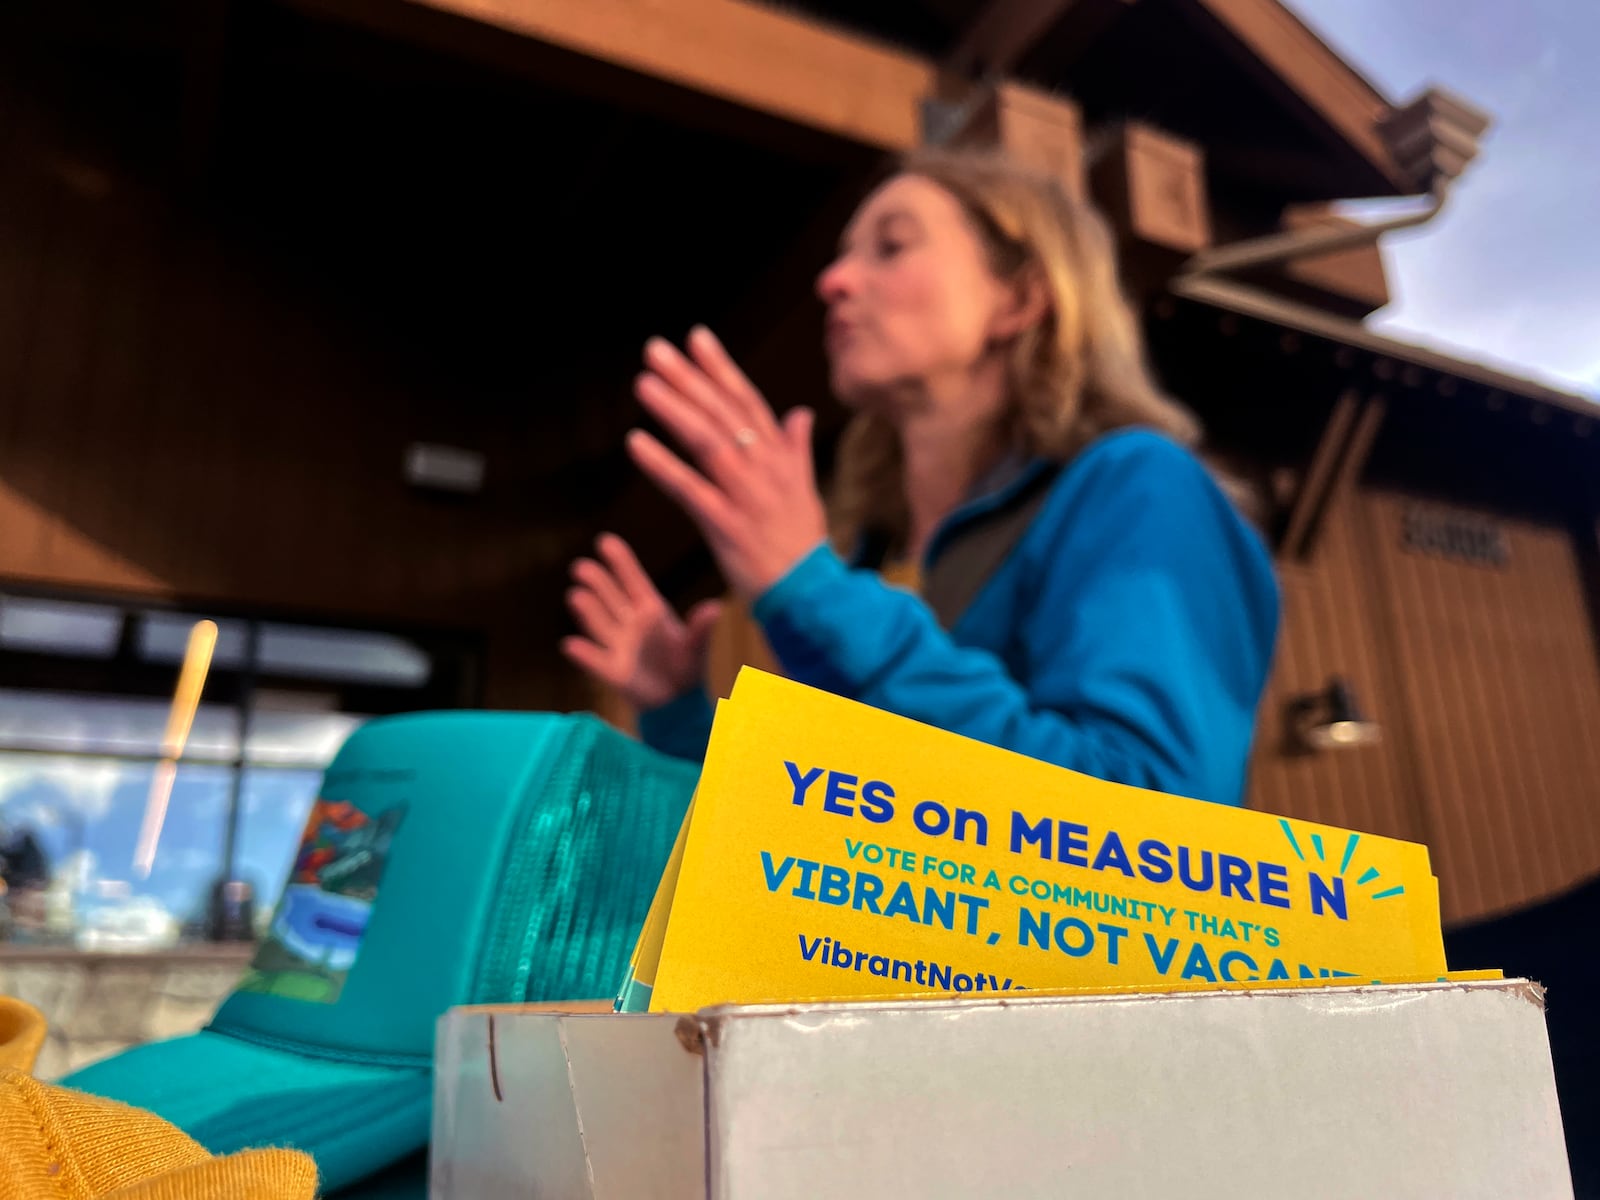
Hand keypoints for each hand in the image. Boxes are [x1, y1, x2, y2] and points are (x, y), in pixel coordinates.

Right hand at [561, 533, 722, 711]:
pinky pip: (596, 661)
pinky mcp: (613, 671)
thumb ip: (701, 628)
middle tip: (581, 566)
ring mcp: (618, 645)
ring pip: (599, 623)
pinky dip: (584, 654)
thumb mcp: (697, 645)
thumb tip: (714, 607)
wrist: (678, 699)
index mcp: (651, 610)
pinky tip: (570, 644)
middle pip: (610, 597)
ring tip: (576, 596)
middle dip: (596, 582)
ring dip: (587, 611)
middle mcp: (630, 623)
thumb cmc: (687, 664)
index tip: (605, 540)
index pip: (632, 581)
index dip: (620, 562)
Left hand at [628, 326, 828, 600]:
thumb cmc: (801, 544)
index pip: (747, 402)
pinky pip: (690, 489)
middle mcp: (765, 469)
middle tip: (655, 350)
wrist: (810, 594)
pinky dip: (662, 465)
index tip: (696, 337)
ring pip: (706, 442)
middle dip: (688, 378)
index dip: (720, 368)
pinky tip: (636, 443)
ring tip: (643, 385)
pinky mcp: (727, 525)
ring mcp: (746, 496)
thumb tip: (798, 413)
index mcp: (781, 458)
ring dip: (673, 410)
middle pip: (722, 414)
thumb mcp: (804, 489)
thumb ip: (796, 448)